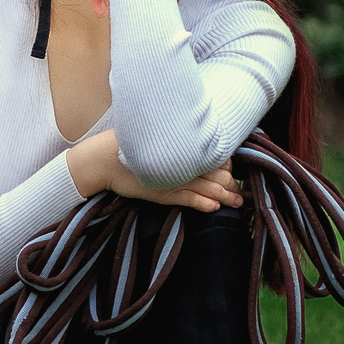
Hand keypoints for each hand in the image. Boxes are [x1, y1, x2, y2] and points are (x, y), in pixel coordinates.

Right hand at [67, 129, 243, 212]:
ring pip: (209, 188)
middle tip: (241, 191)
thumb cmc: (126, 146)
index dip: (228, 165)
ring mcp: (172, 178)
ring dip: (226, 197)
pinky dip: (204, 204)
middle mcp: (180, 161)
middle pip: (217, 173)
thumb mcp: (154, 137)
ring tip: (237, 203)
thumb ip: (175, 139)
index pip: (215, 156)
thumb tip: (194, 139)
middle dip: (232, 184)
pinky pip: (189, 199)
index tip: (232, 171)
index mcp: (182, 146)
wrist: (102, 159)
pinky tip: (214, 207)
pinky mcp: (163, 193)